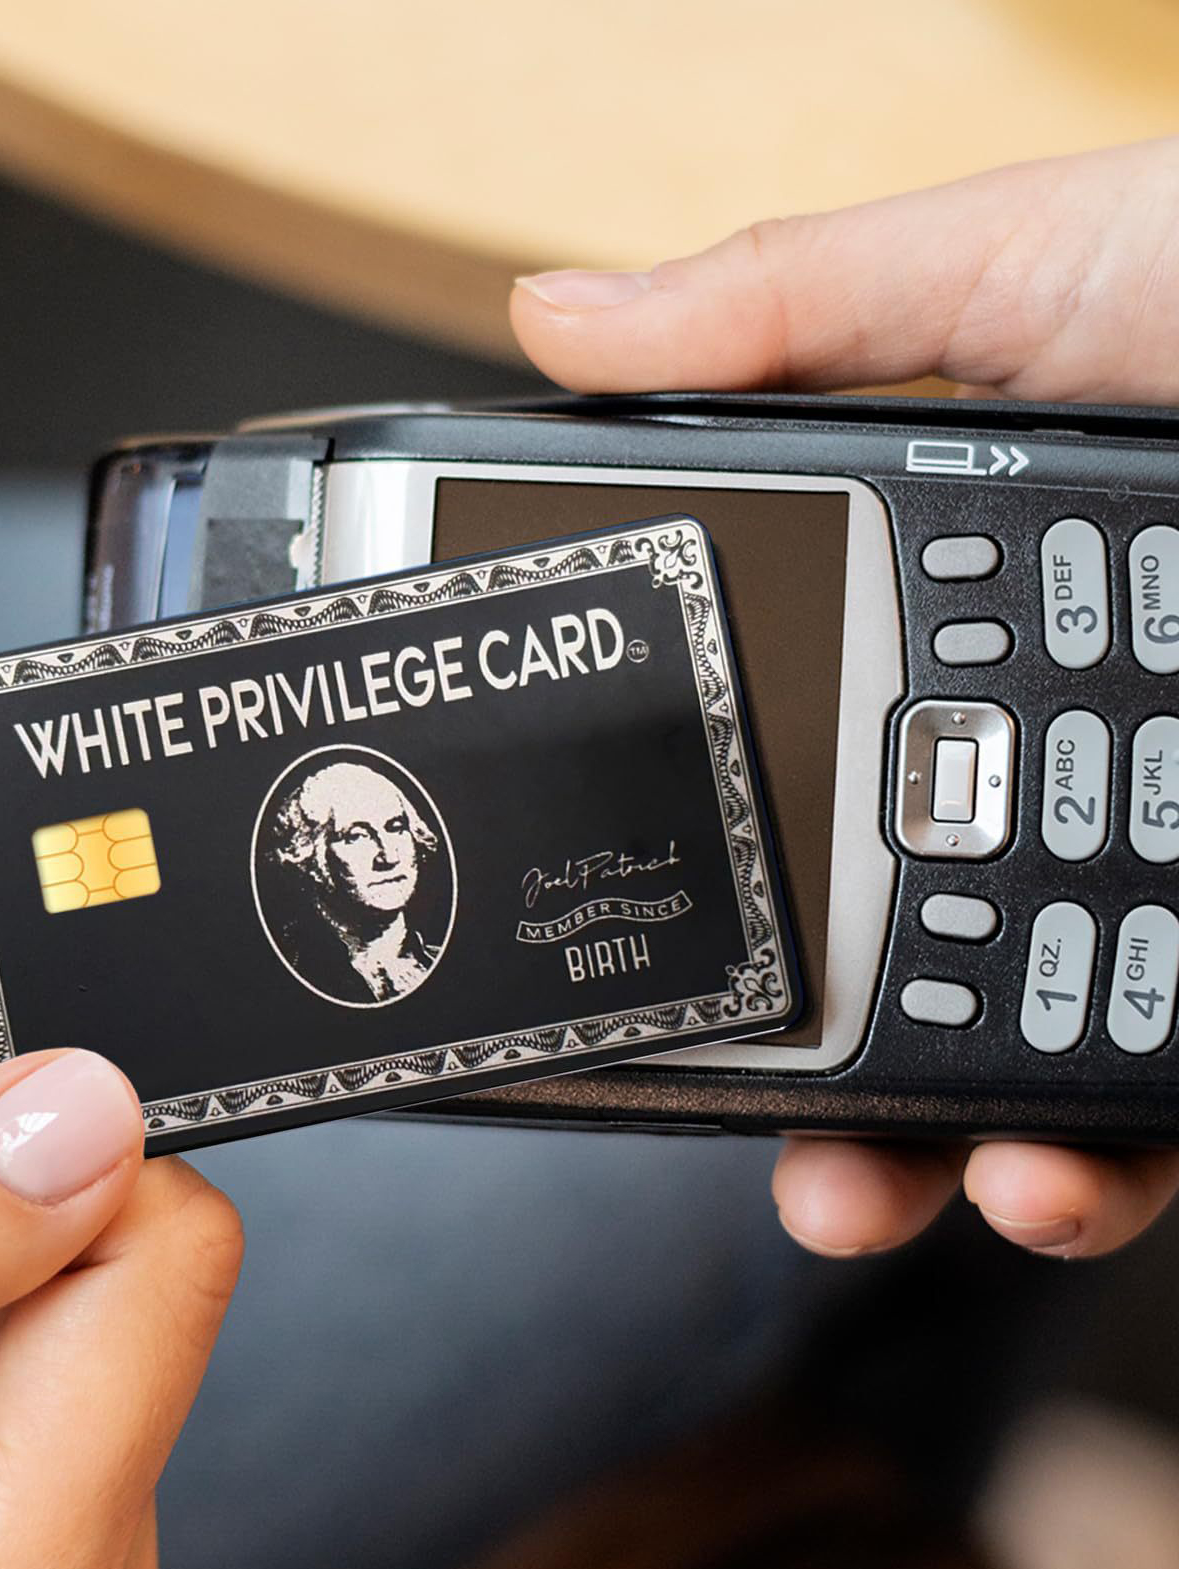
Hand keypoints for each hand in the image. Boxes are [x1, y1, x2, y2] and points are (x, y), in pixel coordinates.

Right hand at [510, 136, 1178, 1259]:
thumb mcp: (1002, 274)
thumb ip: (784, 315)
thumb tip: (559, 319)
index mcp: (945, 644)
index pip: (790, 781)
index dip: (713, 875)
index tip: (637, 933)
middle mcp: (1041, 774)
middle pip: (884, 952)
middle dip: (801, 1070)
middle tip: (733, 1113)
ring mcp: (1151, 870)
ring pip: (1009, 1055)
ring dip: (927, 1155)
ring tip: (861, 1185)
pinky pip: (1162, 1096)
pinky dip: (1095, 1163)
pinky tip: (1043, 1171)